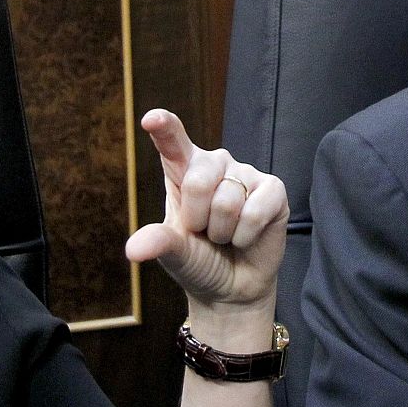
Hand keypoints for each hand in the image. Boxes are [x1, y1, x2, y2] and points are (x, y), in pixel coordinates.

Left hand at [124, 109, 287, 315]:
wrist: (232, 287)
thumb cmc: (199, 261)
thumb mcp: (174, 253)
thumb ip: (158, 243)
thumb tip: (133, 250)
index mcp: (183, 171)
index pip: (173, 143)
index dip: (165, 128)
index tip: (151, 119)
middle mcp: (215, 165)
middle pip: (198, 181)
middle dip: (198, 219)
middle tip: (204, 231)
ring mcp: (245, 174)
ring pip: (227, 201)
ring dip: (223, 232)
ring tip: (226, 235)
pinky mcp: (273, 189)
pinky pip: (255, 211)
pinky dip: (246, 234)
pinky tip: (246, 237)